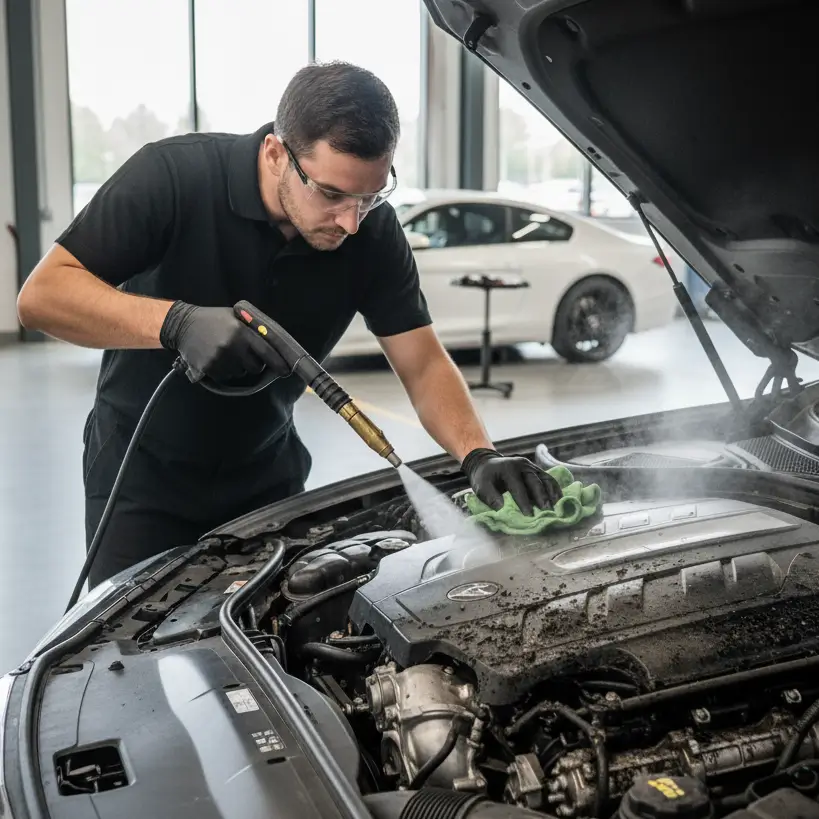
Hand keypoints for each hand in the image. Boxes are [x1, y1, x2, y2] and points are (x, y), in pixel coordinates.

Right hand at [160, 301, 287, 383]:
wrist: (182, 325)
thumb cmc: (213, 319)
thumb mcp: (235, 317)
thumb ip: (253, 329)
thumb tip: (275, 345)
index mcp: (242, 332)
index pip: (267, 353)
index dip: (279, 364)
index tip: (286, 371)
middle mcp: (232, 347)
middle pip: (255, 368)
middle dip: (255, 364)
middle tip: (246, 356)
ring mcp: (220, 359)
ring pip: (240, 373)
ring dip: (239, 367)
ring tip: (227, 354)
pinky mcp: (208, 368)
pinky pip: (226, 376)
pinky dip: (225, 371)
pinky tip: (217, 359)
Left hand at [462, 448, 561, 515]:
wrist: (488, 464)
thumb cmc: (485, 478)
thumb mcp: (480, 486)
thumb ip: (489, 496)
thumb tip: (501, 507)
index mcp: (508, 469)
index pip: (518, 487)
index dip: (524, 502)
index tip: (529, 515)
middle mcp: (522, 465)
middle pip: (535, 481)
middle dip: (542, 497)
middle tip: (547, 511)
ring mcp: (531, 466)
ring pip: (545, 479)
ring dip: (551, 493)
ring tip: (556, 507)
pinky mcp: (537, 470)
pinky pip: (548, 478)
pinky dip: (554, 489)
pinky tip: (558, 500)